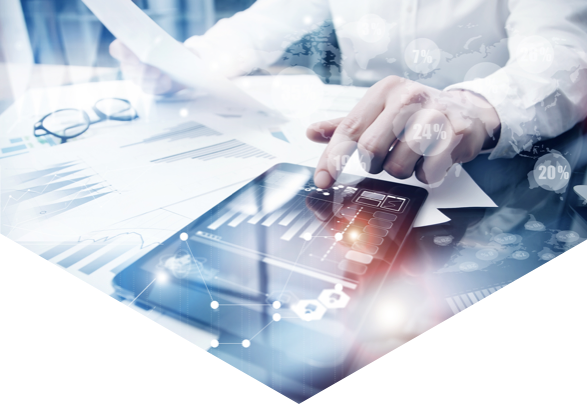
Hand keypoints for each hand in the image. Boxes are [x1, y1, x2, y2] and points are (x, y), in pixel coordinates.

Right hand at [109, 39, 185, 94]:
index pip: (116, 49)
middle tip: (157, 71)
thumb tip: (160, 48)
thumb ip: (162, 45)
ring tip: (166, 77)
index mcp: (130, 46)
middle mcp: (130, 62)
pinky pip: (149, 89)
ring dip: (152, 80)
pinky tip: (167, 82)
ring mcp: (137, 76)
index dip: (123, 53)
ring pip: (138, 80)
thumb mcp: (170, 43)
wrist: (185, 65)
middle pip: (127, 68)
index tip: (137, 58)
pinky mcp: (147, 87)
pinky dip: (159, 86)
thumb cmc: (174, 50)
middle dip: (142, 70)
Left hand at [306, 76, 500, 187]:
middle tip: (385, 158)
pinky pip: (427, 172)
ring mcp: (435, 114)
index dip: (332, 158)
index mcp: (385, 91)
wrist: (467, 111)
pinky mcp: (457, 133)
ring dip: (402, 170)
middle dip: (374, 164)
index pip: (349, 129)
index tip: (322, 179)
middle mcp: (409, 97)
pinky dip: (425, 174)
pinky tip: (430, 160)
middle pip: (371, 150)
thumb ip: (347, 125)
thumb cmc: (416, 114)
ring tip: (412, 156)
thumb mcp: (380, 112)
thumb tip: (312, 132)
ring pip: (399, 166)